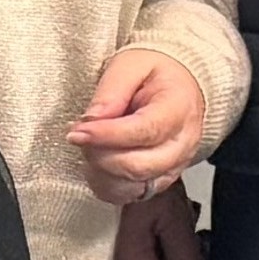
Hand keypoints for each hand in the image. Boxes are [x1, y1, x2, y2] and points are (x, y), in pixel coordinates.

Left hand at [67, 47, 206, 202]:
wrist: (181, 86)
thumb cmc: (156, 74)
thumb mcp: (130, 64)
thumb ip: (111, 91)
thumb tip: (92, 119)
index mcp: (179, 109)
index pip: (145, 131)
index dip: (106, 136)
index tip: (77, 131)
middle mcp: (181, 144)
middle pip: (138, 166)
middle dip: (98, 154)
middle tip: (78, 134)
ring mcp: (173, 166)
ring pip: (133, 186)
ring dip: (100, 171)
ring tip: (88, 145)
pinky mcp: (160, 180)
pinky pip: (130, 195)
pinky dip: (106, 184)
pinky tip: (97, 162)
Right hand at [111, 184, 208, 259]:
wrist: (113, 154)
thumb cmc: (140, 182)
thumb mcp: (174, 221)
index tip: (196, 249)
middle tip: (187, 230)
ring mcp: (110, 256)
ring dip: (168, 246)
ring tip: (172, 217)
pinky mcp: (109, 242)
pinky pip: (141, 253)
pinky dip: (154, 237)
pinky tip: (158, 215)